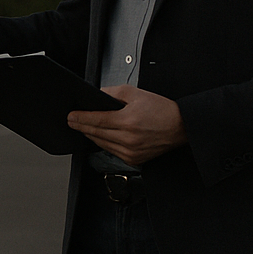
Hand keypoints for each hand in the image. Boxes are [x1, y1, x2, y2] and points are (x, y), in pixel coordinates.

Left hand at [67, 85, 186, 165]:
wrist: (181, 126)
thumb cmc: (162, 110)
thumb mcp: (136, 93)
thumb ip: (113, 93)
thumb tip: (97, 96)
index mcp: (128, 121)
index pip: (96, 120)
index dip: (80, 118)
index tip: (71, 116)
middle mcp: (128, 139)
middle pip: (96, 133)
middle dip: (81, 126)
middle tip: (72, 120)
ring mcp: (131, 152)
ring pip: (102, 144)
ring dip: (91, 135)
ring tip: (84, 127)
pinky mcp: (133, 160)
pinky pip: (111, 151)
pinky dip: (104, 143)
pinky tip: (100, 136)